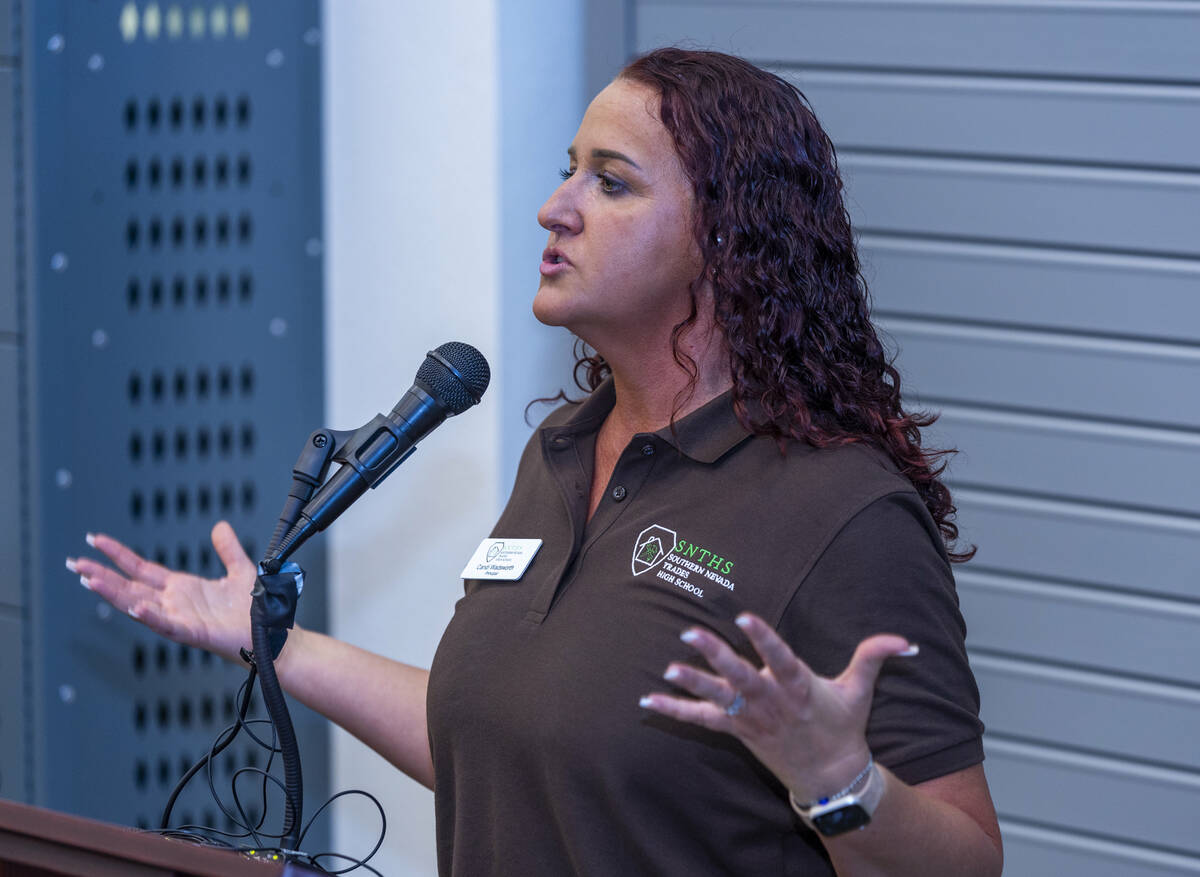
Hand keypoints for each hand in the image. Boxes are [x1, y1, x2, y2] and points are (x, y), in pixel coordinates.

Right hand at [67, 521, 257, 662]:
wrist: (273, 634)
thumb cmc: (256, 610)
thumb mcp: (240, 570)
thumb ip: (228, 550)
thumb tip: (219, 526)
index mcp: (182, 589)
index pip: (141, 569)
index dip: (118, 555)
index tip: (95, 541)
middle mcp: (175, 603)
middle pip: (130, 587)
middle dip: (102, 575)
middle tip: (74, 563)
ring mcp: (182, 619)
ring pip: (139, 605)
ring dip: (115, 594)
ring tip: (90, 580)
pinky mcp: (195, 633)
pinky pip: (168, 626)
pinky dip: (152, 617)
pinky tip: (135, 607)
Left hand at [639, 612, 915, 801]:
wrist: (831, 777)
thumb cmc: (842, 726)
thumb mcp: (859, 690)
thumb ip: (874, 656)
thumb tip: (906, 640)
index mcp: (799, 687)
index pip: (780, 658)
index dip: (763, 638)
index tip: (745, 616)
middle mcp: (772, 702)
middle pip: (742, 677)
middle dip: (716, 655)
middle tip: (690, 633)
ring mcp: (752, 718)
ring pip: (719, 698)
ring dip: (693, 683)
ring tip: (667, 667)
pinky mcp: (738, 731)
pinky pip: (702, 721)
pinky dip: (675, 709)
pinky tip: (649, 698)